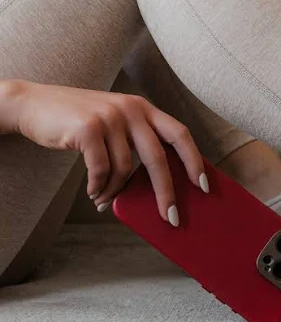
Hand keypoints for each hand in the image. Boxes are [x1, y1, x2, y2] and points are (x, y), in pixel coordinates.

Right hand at [0, 80, 208, 225]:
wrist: (34, 104)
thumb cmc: (81, 123)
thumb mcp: (115, 124)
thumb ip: (136, 143)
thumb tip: (157, 186)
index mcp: (144, 108)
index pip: (180, 134)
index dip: (194, 160)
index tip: (204, 185)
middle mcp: (131, 109)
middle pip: (159, 158)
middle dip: (167, 191)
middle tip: (172, 217)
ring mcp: (110, 116)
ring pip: (125, 169)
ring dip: (116, 191)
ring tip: (104, 199)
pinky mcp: (88, 127)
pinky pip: (101, 170)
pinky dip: (98, 187)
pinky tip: (93, 192)